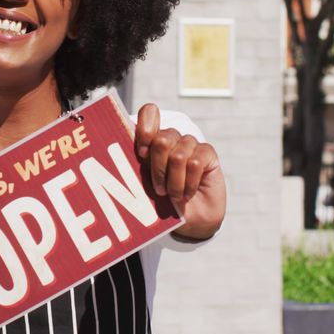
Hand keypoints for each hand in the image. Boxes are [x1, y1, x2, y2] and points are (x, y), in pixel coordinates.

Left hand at [135, 104, 226, 240]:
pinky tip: (188, 193)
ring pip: (178, 156)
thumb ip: (136, 167)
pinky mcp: (207, 153)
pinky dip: (189, 184)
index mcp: (150, 141)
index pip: (149, 113)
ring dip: (175, 183)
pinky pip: (196, 162)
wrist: (190, 220)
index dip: (145, 129)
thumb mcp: (144, 185)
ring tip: (174, 196)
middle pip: (161, 140)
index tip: (142, 154)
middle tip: (160, 190)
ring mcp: (190, 144)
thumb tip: (125, 156)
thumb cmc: (163, 202)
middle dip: (158, 170)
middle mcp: (171, 138)